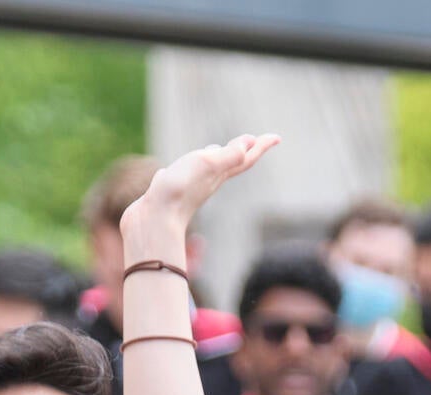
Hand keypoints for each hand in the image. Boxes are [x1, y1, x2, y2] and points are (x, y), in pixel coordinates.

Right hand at [122, 134, 280, 261]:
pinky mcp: (169, 191)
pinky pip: (181, 175)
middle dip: (244, 150)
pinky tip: (178, 167)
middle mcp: (207, 181)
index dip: (261, 146)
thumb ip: (229, 155)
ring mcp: (188, 187)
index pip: (245, 157)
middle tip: (255, 141)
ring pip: (206, 169)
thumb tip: (249, 144)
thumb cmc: (180, 190)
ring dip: (215, 158)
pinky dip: (185, 168)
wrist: (153, 220)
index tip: (277, 137)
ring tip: (219, 148)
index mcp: (218, 173)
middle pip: (231, 163)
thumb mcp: (208, 165)